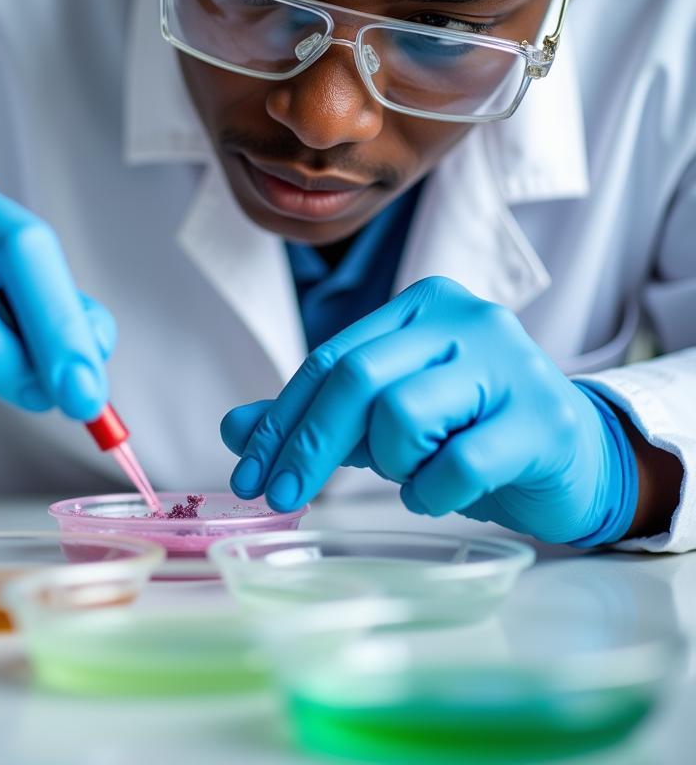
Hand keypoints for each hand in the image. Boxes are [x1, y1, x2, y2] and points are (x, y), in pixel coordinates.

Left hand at [221, 276, 636, 545]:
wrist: (570, 455)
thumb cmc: (467, 429)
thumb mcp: (383, 418)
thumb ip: (315, 415)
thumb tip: (233, 429)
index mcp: (422, 306)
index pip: (330, 359)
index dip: (280, 420)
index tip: (247, 474)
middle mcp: (466, 319)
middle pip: (356, 379)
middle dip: (307, 446)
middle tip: (281, 497)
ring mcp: (509, 364)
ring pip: (402, 414)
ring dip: (391, 462)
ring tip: (413, 472)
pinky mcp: (542, 419)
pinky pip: (458, 463)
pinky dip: (432, 491)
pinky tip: (438, 492)